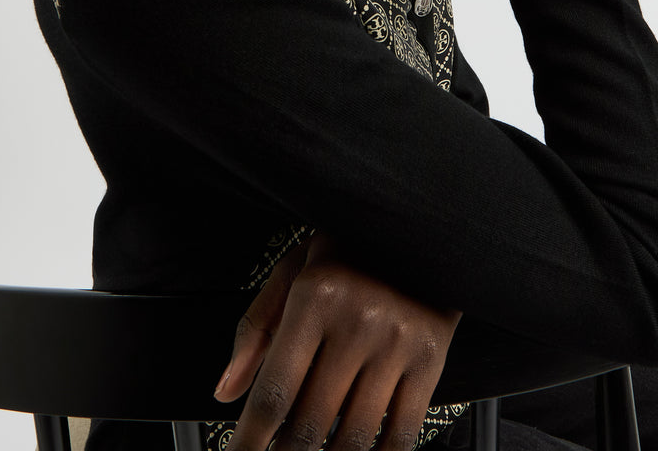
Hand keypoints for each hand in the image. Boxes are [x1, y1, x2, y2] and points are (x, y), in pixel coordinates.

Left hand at [214, 232, 461, 450]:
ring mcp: (397, 343)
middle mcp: (357, 321)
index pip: (275, 390)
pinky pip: (401, 433)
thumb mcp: (292, 270)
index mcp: (315, 296)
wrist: (418, 228)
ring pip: (354, 437)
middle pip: (311, 422)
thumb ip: (255, 328)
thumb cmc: (348, 250)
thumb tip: (226, 389)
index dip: (250, 440)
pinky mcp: (430, 359)